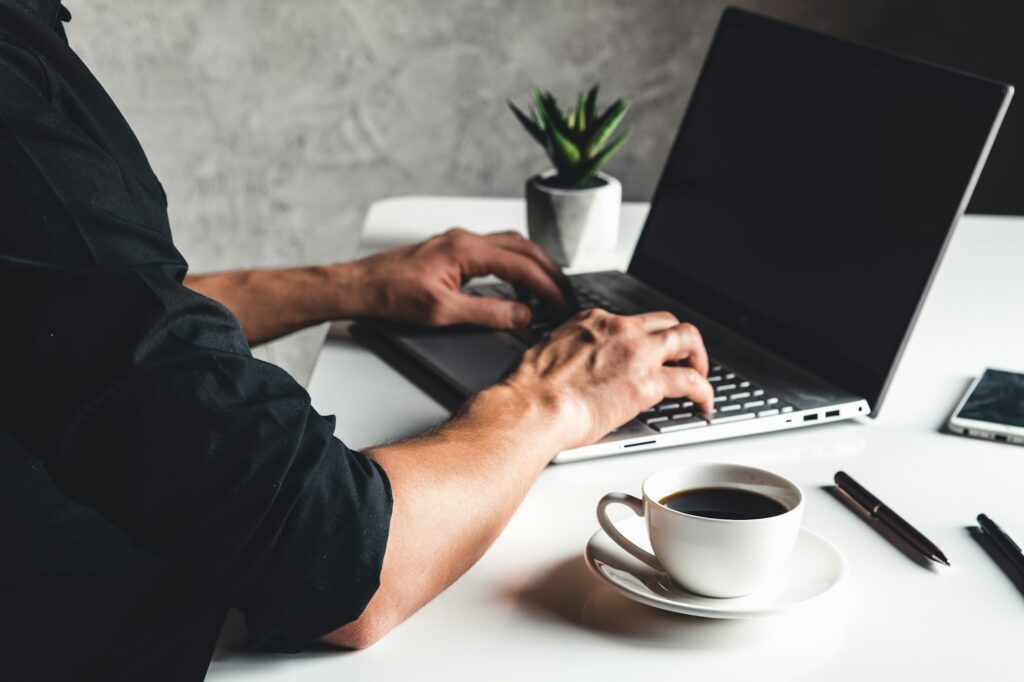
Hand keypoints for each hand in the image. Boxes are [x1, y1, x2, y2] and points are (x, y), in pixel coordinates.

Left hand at [344, 228, 569, 327]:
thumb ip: (488, 312)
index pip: (522, 265)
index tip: (564, 304)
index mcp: (466, 250)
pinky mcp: (453, 251)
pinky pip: (496, 252)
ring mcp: (459, 242)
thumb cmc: (391, 295)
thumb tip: (523, 314)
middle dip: (550, 273)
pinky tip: (517, 287)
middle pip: (524, 249)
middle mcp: (466, 239)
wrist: (359, 286)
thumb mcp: (443, 312)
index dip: (549, 287)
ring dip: (534, 267)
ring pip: (512, 247)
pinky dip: (515, 268)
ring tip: (548, 293)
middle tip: (566, 297)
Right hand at [499, 308, 713, 451]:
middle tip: (683, 361)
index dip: (645, 340)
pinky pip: (692, 381)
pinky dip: (705, 392)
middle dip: (680, 342)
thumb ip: (570, 355)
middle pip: (666, 322)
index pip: (632, 321)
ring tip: (700, 378)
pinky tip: (704, 404)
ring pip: (687, 339)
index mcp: (591, 321)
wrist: (529, 408)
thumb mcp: (547, 355)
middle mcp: (618, 329)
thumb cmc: (528, 392)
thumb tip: (575, 371)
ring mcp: (636, 352)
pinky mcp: (648, 382)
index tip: (648, 354)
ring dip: (699, 358)